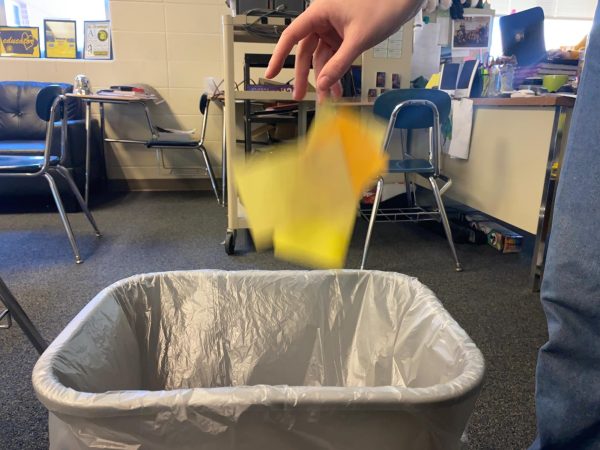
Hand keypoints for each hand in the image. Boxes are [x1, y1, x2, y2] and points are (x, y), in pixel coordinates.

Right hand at [265, 0, 421, 100]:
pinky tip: (339, 87)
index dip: (279, 56)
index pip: (291, 36)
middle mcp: (323, 19)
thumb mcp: (359, 39)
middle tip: (300, 95)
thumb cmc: (384, 5)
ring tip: (328, 99)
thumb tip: (324, 84)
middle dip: (305, 75)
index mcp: (319, 12)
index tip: (271, 74)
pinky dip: (337, 71)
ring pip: (322, 57)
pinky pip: (335, 56)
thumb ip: (339, 63)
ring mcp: (334, 28)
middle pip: (306, 51)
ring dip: (325, 78)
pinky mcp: (345, 35)